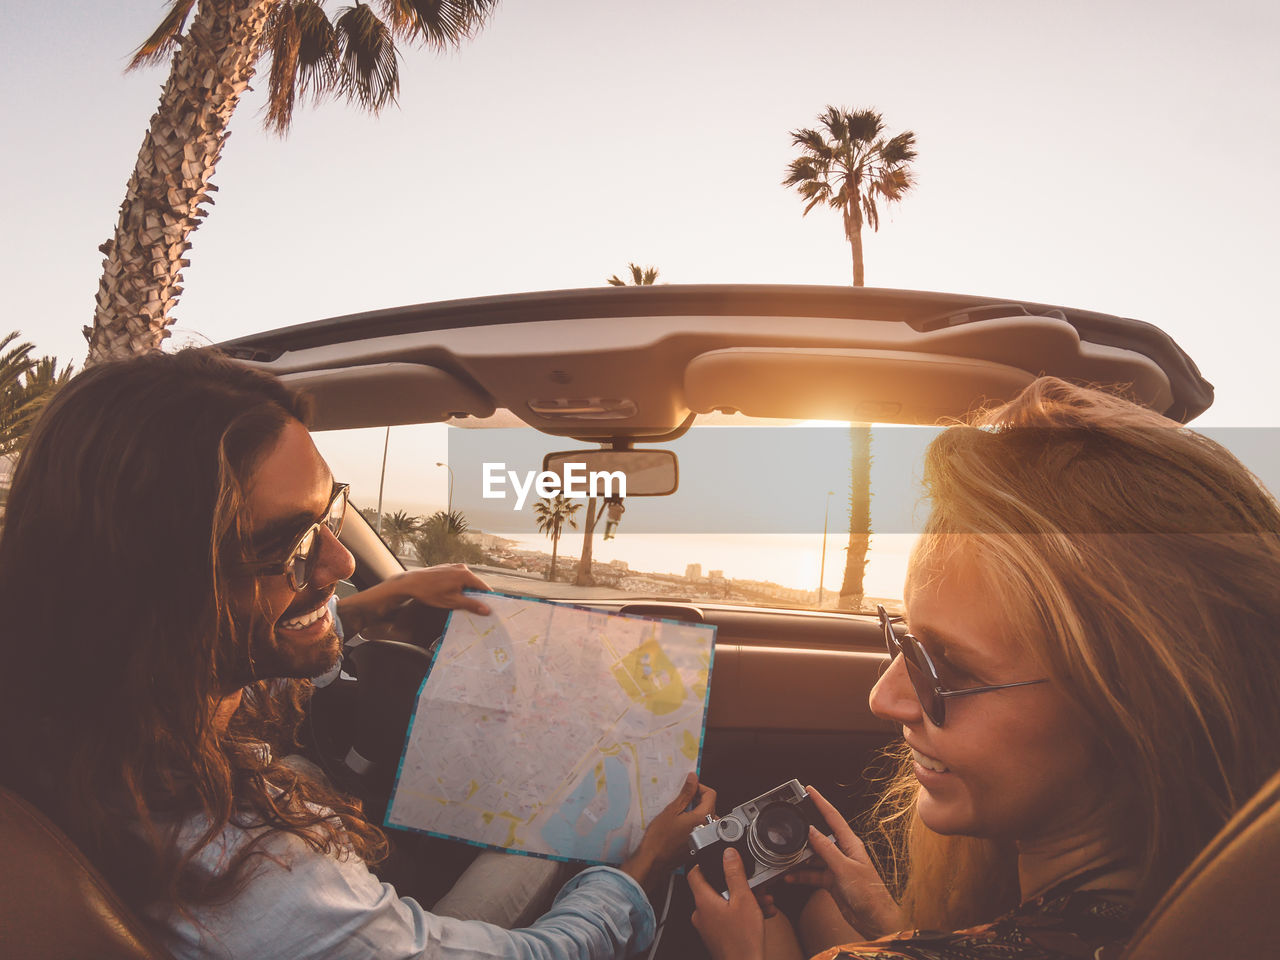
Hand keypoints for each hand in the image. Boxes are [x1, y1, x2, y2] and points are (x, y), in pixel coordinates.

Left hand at [336, 564, 490, 635]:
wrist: (411, 583)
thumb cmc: (430, 592)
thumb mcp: (452, 602)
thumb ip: (471, 605)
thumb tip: (487, 610)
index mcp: (465, 574)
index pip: (483, 587)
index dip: (488, 598)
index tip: (492, 608)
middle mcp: (461, 568)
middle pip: (475, 584)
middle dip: (476, 597)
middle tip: (478, 610)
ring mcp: (453, 567)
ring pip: (466, 582)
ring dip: (467, 593)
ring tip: (465, 605)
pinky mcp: (447, 569)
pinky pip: (458, 579)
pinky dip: (459, 588)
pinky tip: (455, 597)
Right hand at [620, 772, 715, 895]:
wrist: (653, 861)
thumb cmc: (659, 838)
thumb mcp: (671, 810)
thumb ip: (686, 793)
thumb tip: (693, 779)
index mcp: (703, 818)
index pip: (711, 794)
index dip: (699, 788)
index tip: (688, 788)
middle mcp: (707, 828)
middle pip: (710, 806)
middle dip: (697, 799)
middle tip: (682, 800)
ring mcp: (704, 839)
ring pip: (706, 818)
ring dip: (696, 812)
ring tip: (680, 812)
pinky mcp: (699, 846)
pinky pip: (702, 829)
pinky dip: (694, 823)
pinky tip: (680, 825)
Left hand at [688, 848, 765, 959]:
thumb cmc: (743, 940)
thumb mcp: (744, 899)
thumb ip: (735, 874)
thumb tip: (728, 854)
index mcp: (703, 901)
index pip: (694, 873)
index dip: (705, 863)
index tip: (717, 859)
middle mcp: (701, 914)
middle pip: (715, 888)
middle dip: (737, 885)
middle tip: (753, 886)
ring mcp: (708, 926)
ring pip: (725, 904)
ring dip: (744, 900)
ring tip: (762, 902)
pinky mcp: (716, 936)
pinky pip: (727, 917)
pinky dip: (742, 913)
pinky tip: (760, 914)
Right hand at [782, 786, 902, 938]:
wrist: (876, 921)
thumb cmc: (870, 895)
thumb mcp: (844, 869)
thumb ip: (826, 850)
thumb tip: (810, 831)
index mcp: (851, 844)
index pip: (833, 817)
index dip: (820, 802)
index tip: (809, 790)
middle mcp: (844, 853)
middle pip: (819, 837)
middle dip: (803, 833)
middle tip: (788, 827)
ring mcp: (837, 867)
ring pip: (813, 857)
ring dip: (799, 859)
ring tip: (785, 859)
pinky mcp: (832, 882)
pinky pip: (813, 874)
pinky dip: (801, 875)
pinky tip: (791, 877)